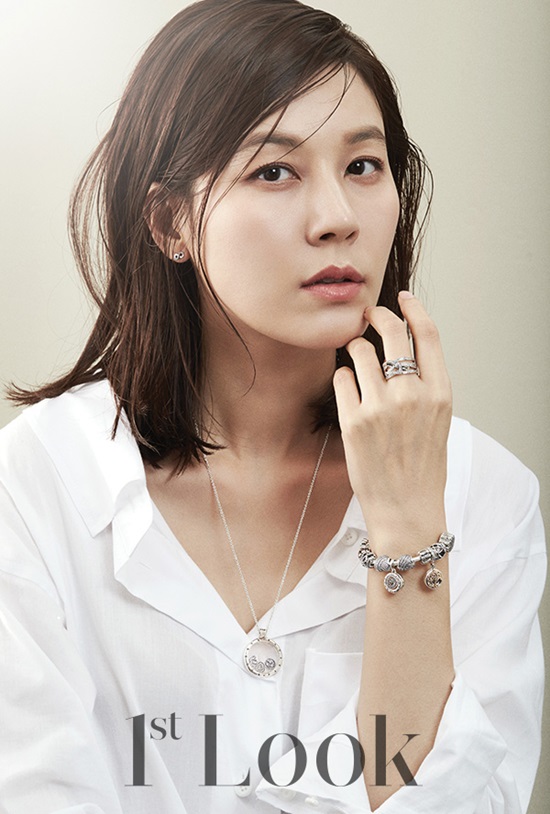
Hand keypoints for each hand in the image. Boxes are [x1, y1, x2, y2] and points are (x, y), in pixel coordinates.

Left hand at [333, 291, 451, 550]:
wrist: (406, 508)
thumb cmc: (421, 465)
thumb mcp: (437, 419)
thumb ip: (425, 383)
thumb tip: (402, 348)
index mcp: (440, 392)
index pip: (428, 334)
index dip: (413, 309)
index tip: (402, 298)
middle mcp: (413, 394)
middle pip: (392, 332)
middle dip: (376, 316)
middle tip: (366, 315)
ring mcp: (381, 406)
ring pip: (359, 351)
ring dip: (354, 349)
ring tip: (355, 360)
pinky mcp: (353, 420)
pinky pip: (341, 378)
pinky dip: (342, 378)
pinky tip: (348, 389)